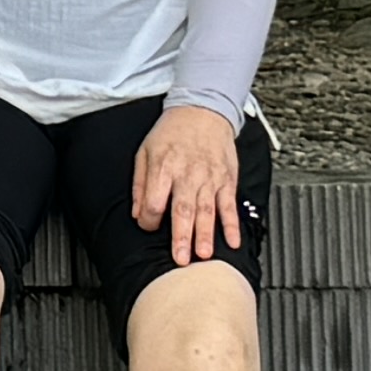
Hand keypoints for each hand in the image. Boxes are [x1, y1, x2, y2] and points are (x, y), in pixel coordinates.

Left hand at [131, 99, 249, 264]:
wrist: (203, 111)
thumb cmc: (172, 133)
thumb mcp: (145, 151)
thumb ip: (140, 184)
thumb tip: (137, 213)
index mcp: (164, 167)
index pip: (154, 201)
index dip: (148, 219)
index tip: (148, 226)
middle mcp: (188, 174)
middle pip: (183, 210)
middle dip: (182, 236)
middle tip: (181, 259)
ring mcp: (210, 178)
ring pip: (208, 211)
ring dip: (206, 235)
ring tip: (205, 255)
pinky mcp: (227, 180)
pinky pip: (229, 206)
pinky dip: (232, 225)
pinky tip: (232, 242)